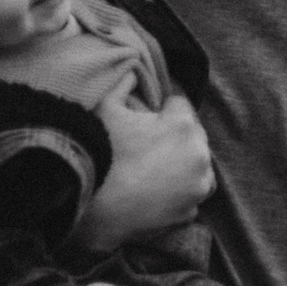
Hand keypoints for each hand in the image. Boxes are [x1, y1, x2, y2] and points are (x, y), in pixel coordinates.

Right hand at [70, 90, 214, 251]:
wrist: (88, 210)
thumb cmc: (98, 154)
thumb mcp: (105, 108)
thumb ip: (122, 84)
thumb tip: (131, 73)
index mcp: (182, 126)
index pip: (180, 104)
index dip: (161, 108)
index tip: (146, 115)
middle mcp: (199, 156)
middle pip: (192, 136)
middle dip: (174, 136)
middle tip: (146, 143)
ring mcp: (197, 187)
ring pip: (196, 167)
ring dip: (183, 164)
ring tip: (153, 167)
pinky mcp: (190, 212)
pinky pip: (188, 195)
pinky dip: (177, 192)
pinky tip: (153, 190)